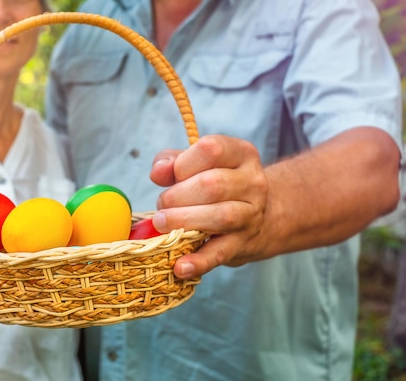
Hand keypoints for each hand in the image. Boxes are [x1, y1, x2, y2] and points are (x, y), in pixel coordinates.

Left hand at [150, 135, 268, 278]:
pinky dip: (198, 261)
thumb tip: (158, 172)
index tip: (171, 175)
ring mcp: (251, 215)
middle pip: (214, 185)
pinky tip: (180, 266)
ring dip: (184, 221)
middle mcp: (252, 183)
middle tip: (162, 205)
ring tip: (161, 224)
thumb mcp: (197, 163)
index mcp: (241, 154)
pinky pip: (220, 253)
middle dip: (178, 196)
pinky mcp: (243, 245)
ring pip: (221, 217)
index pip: (212, 150)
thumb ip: (172, 161)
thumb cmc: (217, 184)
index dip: (183, 163)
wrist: (258, 216)